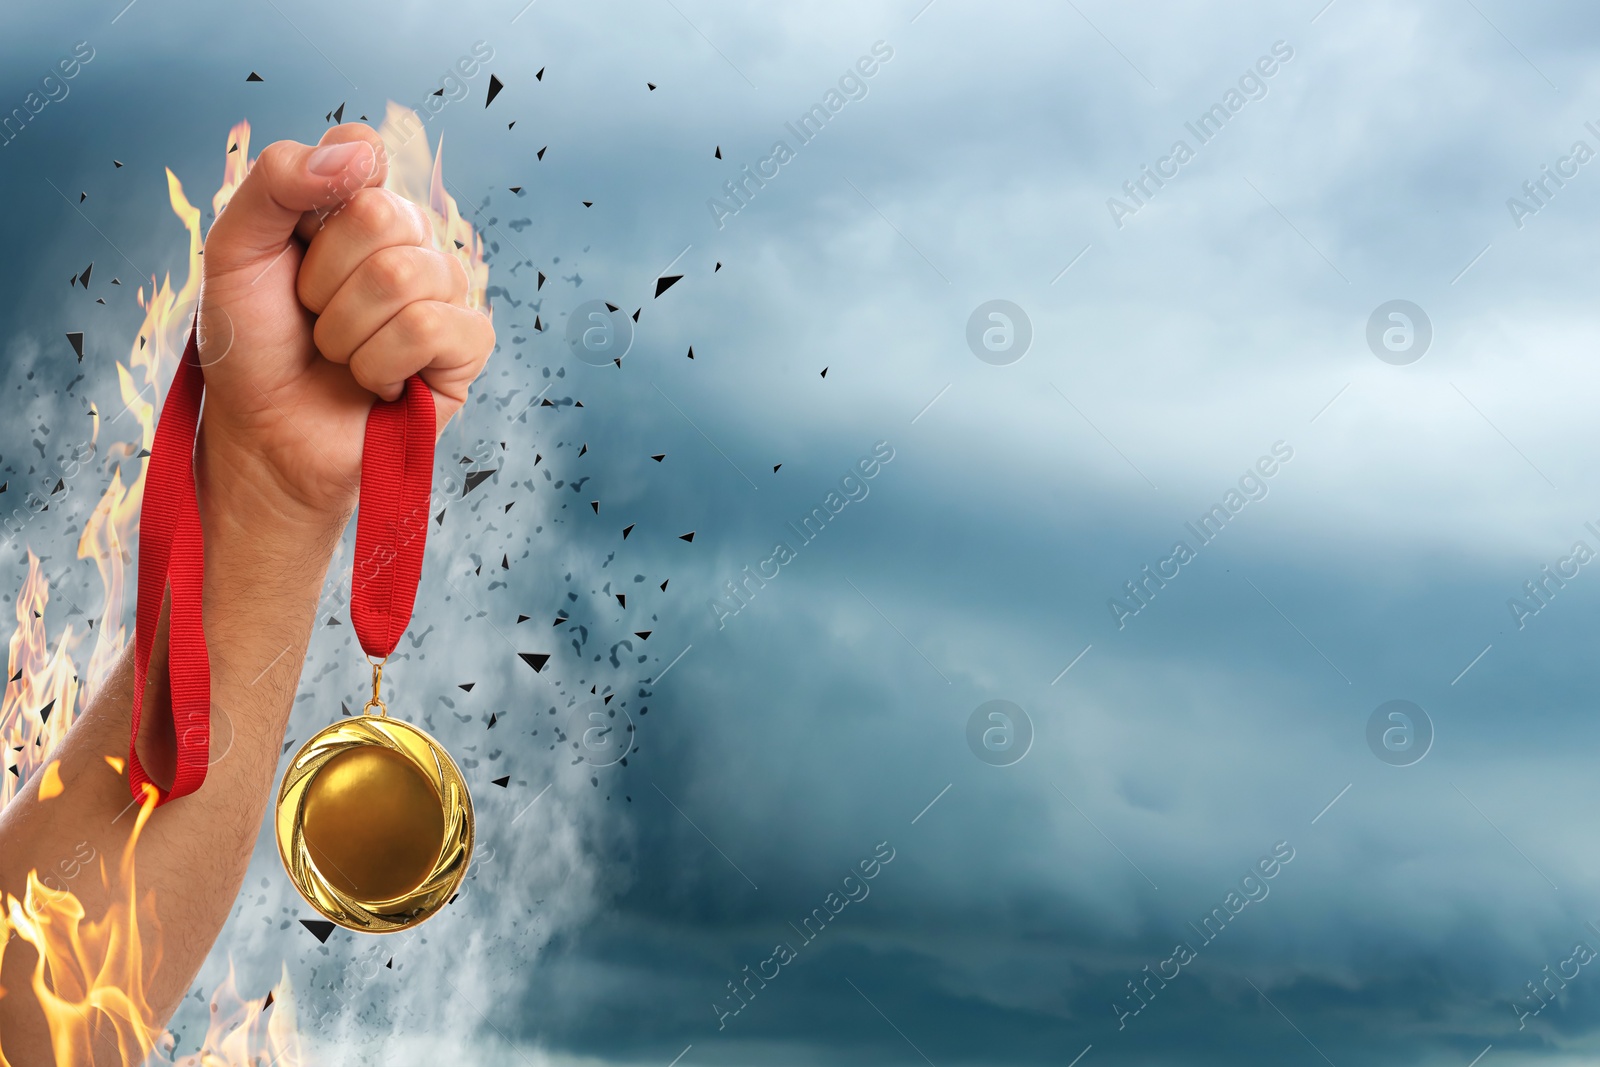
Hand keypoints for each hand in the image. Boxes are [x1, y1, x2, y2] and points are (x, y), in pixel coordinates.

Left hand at [194, 123, 493, 531]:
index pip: (362, 151)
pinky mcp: (466, 349)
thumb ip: (277, 182)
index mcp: (357, 209)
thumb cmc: (253, 346)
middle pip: (382, 215)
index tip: (293, 242)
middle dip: (323, 279)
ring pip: (405, 276)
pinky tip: (377, 383)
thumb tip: (360, 151)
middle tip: (311, 315)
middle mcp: (409, 243)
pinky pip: (432, 327)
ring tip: (339, 355)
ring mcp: (444, 294)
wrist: (265, 436)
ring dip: (346, 331)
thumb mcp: (234, 251)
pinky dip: (383, 362)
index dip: (321, 194)